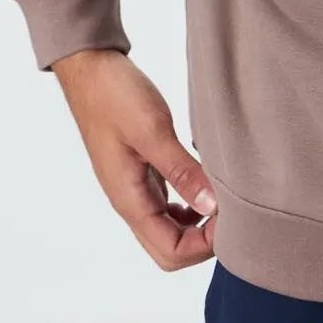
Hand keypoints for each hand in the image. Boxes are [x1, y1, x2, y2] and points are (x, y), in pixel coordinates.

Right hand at [51, 48, 217, 269]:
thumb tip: (213, 207)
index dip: (204, 245)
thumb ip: (181, 170)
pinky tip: (204, 180)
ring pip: (169, 228)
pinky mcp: (141, 171)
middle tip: (232, 211)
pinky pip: (167, 204)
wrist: (90, 69)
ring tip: (224, 198)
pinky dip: (190, 202)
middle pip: (169, 249)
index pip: (170, 252)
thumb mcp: (152, 131)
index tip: (231, 218)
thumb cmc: (115, 96)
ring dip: (198, 224)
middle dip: (203, 241)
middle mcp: (131, 202)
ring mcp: (135, 188)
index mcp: (130, 201)